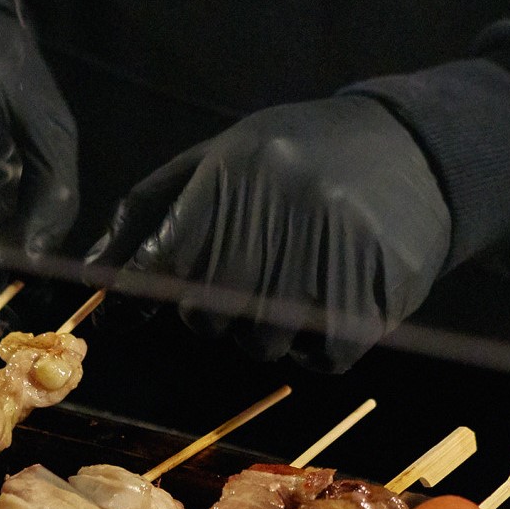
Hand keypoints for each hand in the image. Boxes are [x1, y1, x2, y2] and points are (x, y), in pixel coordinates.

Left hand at [84, 95, 450, 371]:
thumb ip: (150, 211)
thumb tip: (94, 274)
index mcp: (236, 176)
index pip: (162, 260)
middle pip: (205, 316)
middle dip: (208, 311)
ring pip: (259, 344)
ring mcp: (329, 262)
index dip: (132, 296)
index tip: (113, 317)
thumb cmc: (296, 155)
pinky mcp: (373, 300)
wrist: (415, 148)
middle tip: (238, 281)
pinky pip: (318, 360)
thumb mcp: (219, 157)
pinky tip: (324, 304)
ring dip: (262, 330)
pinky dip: (312, 348)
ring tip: (288, 284)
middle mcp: (281, 218)